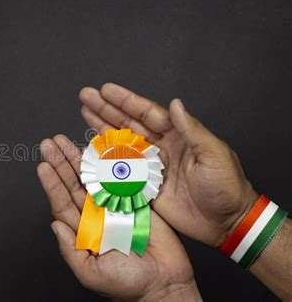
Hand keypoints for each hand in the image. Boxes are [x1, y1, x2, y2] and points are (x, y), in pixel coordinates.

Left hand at [37, 135, 199, 300]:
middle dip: (61, 163)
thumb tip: (55, 225)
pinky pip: (120, 177)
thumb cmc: (128, 284)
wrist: (165, 283)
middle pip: (74, 184)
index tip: (43, 166)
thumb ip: (71, 250)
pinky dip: (110, 163)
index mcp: (84, 230)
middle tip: (48, 144)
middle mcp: (96, 214)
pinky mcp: (136, 200)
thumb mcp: (91, 273)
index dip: (52, 184)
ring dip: (78, 158)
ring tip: (63, 141)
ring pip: (93, 177)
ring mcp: (116, 205)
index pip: (63, 202)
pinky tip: (98, 149)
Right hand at [79, 83, 256, 245]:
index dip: (126, 101)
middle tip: (86, 96)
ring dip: (102, 127)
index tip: (106, 90)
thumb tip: (175, 104)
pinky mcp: (144, 186)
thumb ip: (192, 130)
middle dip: (106, 109)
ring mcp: (150, 166)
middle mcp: (160, 147)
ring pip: (121, 142)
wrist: (226, 222)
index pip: (147, 113)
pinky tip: (91, 147)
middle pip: (128, 123)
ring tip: (84, 112)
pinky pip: (121, 170)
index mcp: (178, 135)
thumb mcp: (214, 154)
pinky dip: (106, 159)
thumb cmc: (226, 186)